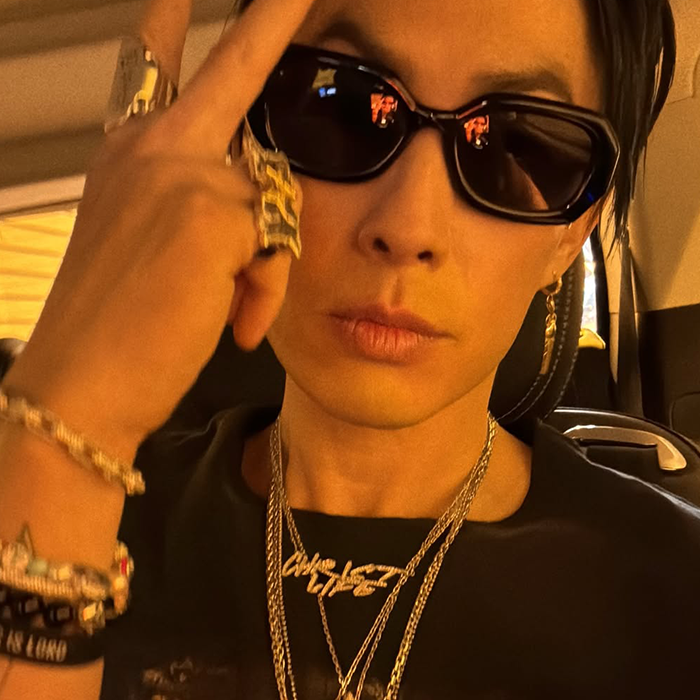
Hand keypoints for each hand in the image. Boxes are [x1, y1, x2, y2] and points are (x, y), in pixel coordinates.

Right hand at [2, 0, 314, 458]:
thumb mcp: (156, 247)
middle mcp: (153, 148)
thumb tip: (256, 199)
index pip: (152, 67)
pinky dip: (261, 293)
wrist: (82, 387)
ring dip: (259, 263)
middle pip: (233, 68)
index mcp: (130, 155)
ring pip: (270, 195)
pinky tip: (230, 324)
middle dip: (271, 20)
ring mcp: (183, 174)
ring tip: (224, 310)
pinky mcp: (215, 213)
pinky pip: (276, 246)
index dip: (167, 23)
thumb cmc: (121, 326)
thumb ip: (201, 206)